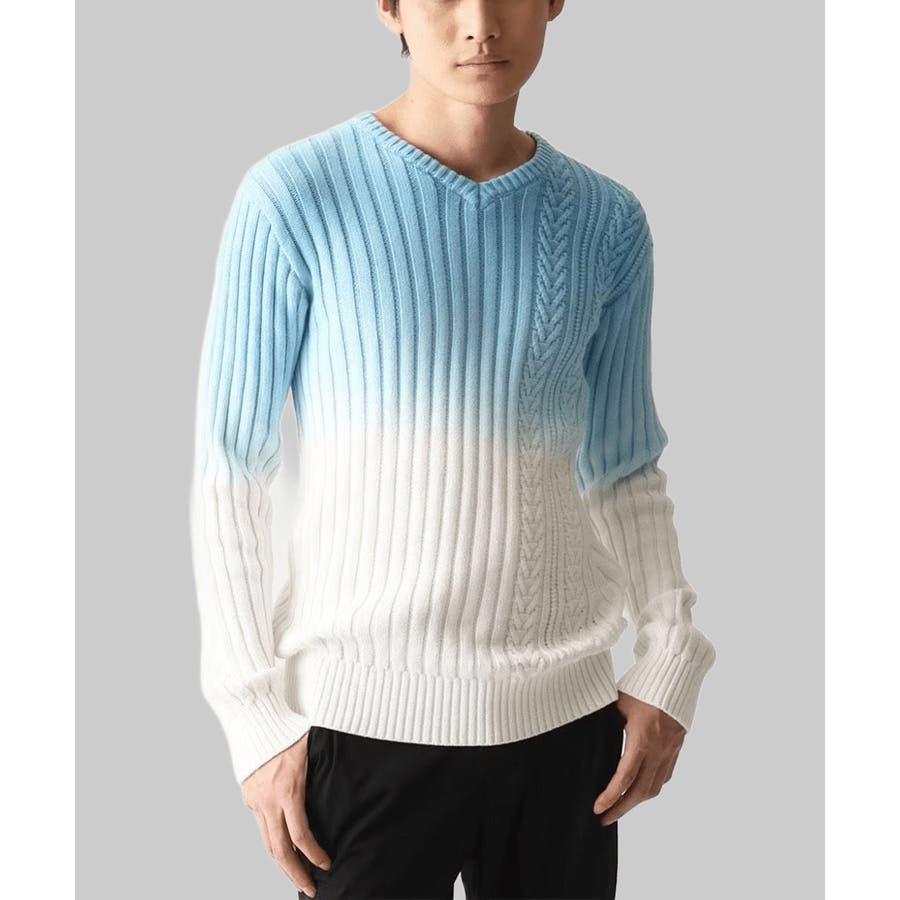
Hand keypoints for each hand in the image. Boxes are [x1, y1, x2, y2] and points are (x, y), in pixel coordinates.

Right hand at [241, 732, 331, 896]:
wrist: (256, 719)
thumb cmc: (289, 730)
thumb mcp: (313, 750)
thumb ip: (322, 774)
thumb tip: (344, 785)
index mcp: (288, 790)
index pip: (301, 835)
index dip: (314, 855)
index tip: (326, 865)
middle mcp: (269, 801)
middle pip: (280, 850)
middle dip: (296, 873)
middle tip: (311, 889)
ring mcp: (256, 801)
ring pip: (267, 843)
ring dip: (282, 863)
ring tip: (297, 876)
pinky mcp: (249, 797)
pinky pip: (261, 826)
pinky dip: (272, 841)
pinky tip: (283, 849)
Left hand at [592, 692, 685, 825]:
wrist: (675, 674)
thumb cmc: (642, 684)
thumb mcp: (619, 703)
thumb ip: (608, 724)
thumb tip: (591, 739)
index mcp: (642, 737)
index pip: (625, 776)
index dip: (611, 796)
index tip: (597, 808)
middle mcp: (658, 748)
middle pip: (641, 790)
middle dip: (622, 808)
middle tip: (604, 819)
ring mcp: (670, 749)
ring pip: (655, 787)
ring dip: (637, 801)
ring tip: (620, 807)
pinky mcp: (676, 747)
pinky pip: (665, 775)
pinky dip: (651, 787)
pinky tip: (640, 789)